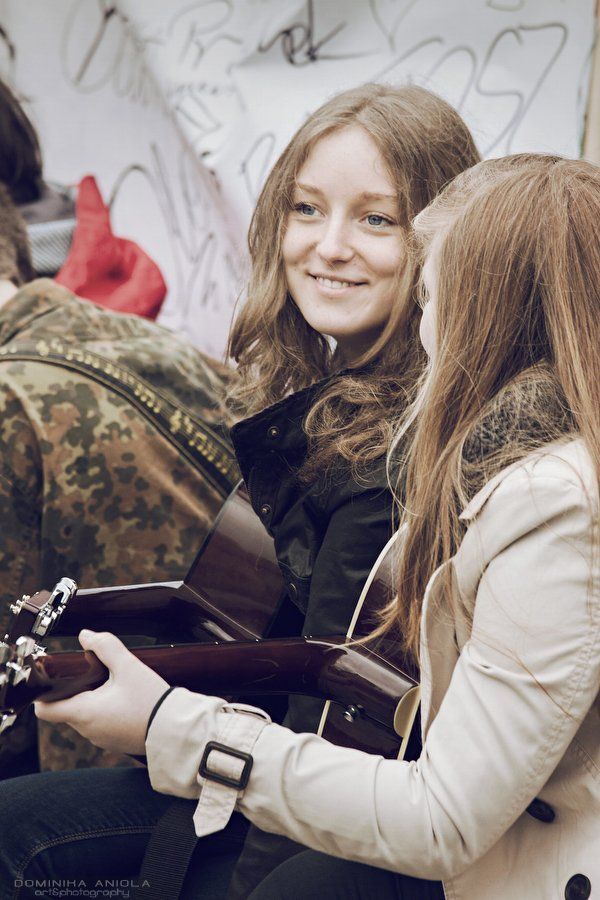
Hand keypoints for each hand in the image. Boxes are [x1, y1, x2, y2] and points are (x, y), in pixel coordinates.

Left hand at [35, 630, 168, 754]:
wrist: (177, 729)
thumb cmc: (151, 701)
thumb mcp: (128, 666)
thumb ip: (105, 646)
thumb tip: (85, 635)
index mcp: (84, 712)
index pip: (44, 710)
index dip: (42, 693)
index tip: (51, 678)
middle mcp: (88, 730)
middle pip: (67, 708)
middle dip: (76, 689)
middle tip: (95, 671)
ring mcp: (101, 739)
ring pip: (86, 716)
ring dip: (94, 700)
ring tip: (115, 685)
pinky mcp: (115, 742)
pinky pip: (102, 724)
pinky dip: (107, 711)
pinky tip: (126, 700)